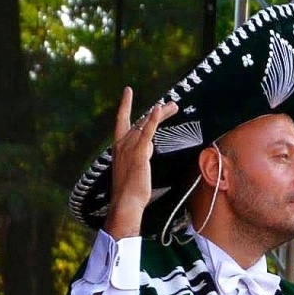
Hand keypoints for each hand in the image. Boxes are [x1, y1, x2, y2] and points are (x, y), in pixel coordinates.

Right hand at [104, 88, 178, 238]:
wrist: (126, 202)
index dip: (125, 105)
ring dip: (162, 113)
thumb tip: (147, 151)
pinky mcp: (139, 152)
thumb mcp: (134, 171)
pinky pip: (147, 131)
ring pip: (147, 123)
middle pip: (141, 120)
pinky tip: (159, 109)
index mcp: (119, 147)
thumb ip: (140, 158)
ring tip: (174, 106)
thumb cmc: (130, 193)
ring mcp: (129, 146)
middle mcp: (122, 143)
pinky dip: (154, 119)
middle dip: (157, 112)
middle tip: (171, 104)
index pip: (121, 121)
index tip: (128, 91)